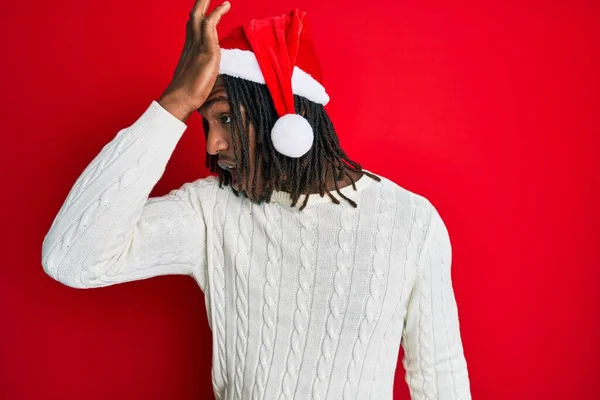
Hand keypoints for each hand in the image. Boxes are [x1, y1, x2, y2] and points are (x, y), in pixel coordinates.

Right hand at [159, 0, 230, 120]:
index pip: (193, 26)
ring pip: (200, 16)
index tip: (203, 7)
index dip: (199, 14)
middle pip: (194, 16)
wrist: (181, 99)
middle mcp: (191, 43)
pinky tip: (225, 6)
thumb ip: (203, 69)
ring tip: (223, 0)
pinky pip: (209, 26)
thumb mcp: (199, 77)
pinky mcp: (206, 50)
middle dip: (201, 2)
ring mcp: (197, 45)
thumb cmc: (188, 93)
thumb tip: (210, 72)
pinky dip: (217, 14)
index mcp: (190, 48)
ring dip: (207, 3)